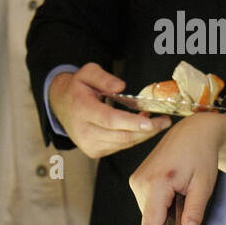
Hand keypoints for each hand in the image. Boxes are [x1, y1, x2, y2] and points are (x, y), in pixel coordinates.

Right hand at [48, 62, 168, 157]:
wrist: (61, 106)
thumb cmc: (78, 88)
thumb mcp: (87, 73)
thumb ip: (103, 77)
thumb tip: (121, 86)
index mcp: (81, 109)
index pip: (109, 120)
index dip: (131, 123)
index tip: (150, 122)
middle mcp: (83, 130)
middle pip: (120, 135)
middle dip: (146, 130)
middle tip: (165, 121)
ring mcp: (88, 144)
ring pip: (123, 143)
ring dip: (142, 134)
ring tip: (156, 121)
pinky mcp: (94, 151)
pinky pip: (120, 146)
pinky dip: (133, 137)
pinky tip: (140, 127)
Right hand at [129, 111, 224, 224]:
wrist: (193, 132)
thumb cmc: (201, 154)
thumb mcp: (204, 185)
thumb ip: (194, 212)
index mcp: (156, 184)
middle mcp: (140, 183)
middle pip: (150, 223)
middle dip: (169, 223)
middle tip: (186, 202)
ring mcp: (136, 181)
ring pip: (148, 215)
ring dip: (165, 213)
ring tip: (180, 192)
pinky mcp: (136, 180)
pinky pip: (147, 205)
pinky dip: (160, 204)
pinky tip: (172, 189)